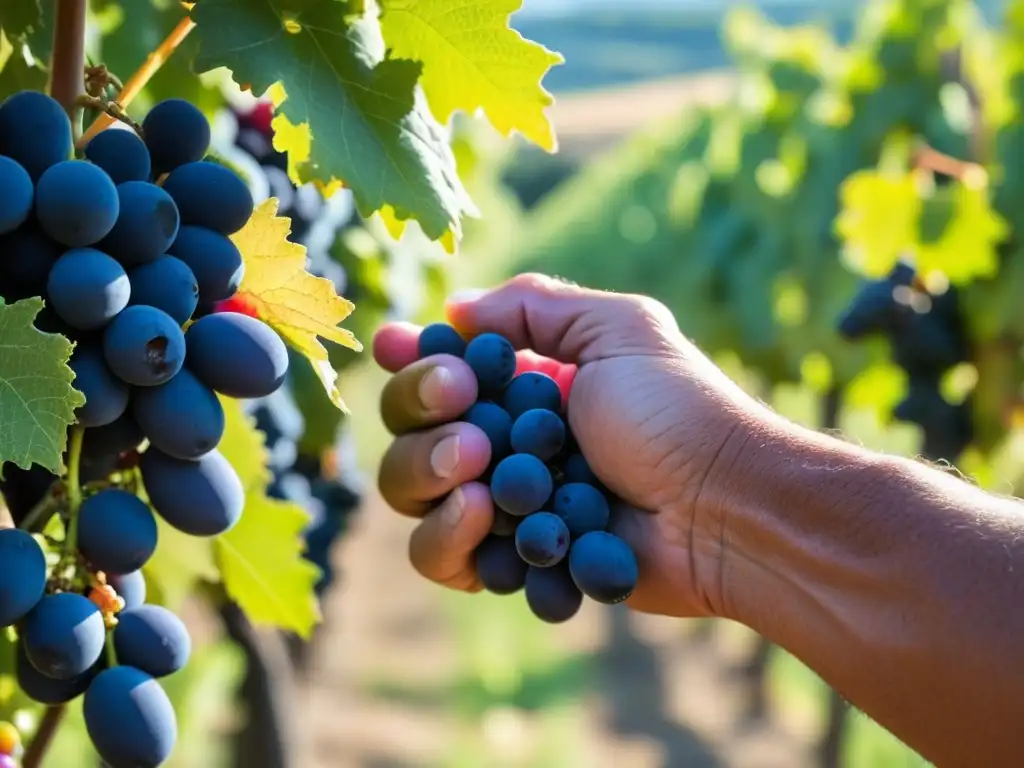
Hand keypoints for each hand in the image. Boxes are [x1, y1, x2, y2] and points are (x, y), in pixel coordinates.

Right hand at [373, 274, 763, 617]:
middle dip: (419, 413)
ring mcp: (503, 504)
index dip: (411, 360)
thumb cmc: (676, 410)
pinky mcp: (511, 561)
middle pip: (409, 429)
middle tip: (462, 409)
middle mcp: (502, 441)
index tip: (399, 347)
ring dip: (427, 474)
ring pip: (412, 492)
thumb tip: (451, 308)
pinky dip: (450, 539)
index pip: (438, 369)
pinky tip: (487, 519)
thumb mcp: (618, 329)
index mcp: (523, 384)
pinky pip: (443, 558)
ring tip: (480, 472)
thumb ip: (532, 306)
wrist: (723, 507)